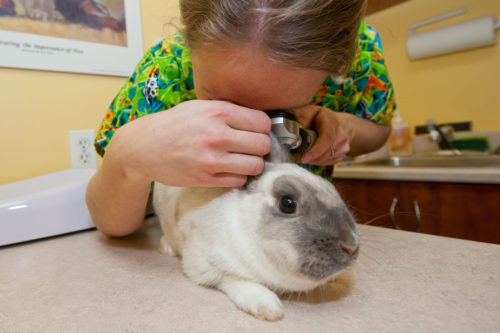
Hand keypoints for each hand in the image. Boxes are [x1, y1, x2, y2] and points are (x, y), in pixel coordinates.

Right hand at [108, 100, 270, 186]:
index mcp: (218, 112)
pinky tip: (228, 169)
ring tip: (242, 159)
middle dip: (260, 147)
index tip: (255, 131)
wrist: (142, 148)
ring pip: (255, 165)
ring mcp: (211, 159)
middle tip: (250, 147)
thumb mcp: (199, 107)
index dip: (261, 128)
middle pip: (263, 145)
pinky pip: (239, 180)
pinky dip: (238, 176)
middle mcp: (216, 135)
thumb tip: (259, 121)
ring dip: (252, 163)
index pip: (262, 122)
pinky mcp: (206, 178)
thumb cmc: (173, 125)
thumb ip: (228, 111)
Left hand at [291, 105, 351, 164]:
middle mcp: (341, 135)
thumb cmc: (320, 118)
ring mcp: (343, 147)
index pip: (326, 139)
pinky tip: (313, 154)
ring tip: (303, 152)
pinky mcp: (342, 155)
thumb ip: (301, 120)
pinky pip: (326, 163)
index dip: (315, 151)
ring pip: (324, 160)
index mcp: (332, 122)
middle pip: (324, 153)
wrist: (339, 124)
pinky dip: (317, 161)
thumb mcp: (308, 112)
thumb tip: (293, 132)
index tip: (303, 158)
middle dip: (308, 157)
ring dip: (311, 160)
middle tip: (296, 155)